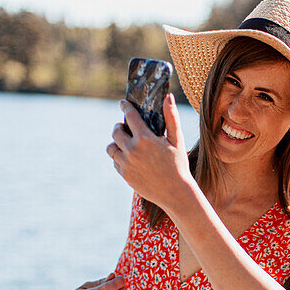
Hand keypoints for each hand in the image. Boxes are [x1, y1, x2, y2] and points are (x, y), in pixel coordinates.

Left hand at [107, 95, 192, 211]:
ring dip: (116, 143)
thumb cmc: (179, 165)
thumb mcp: (177, 140)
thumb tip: (168, 96)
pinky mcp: (125, 175)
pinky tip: (129, 158)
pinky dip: (120, 158)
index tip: (123, 103)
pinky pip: (115, 162)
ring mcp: (126, 164)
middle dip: (119, 126)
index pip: (129, 116)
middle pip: (116, 132)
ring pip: (111, 148)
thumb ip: (171, 117)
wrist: (176, 193)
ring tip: (125, 143)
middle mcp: (132, 150)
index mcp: (145, 138)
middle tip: (124, 126)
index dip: (125, 107)